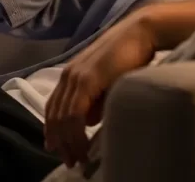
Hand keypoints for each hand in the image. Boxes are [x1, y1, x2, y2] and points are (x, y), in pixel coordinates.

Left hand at [44, 12, 157, 166]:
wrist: (140, 33)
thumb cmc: (130, 55)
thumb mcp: (108, 82)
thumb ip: (96, 100)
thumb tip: (89, 121)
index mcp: (71, 73)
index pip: (54, 106)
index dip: (53, 129)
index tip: (57, 148)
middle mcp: (68, 75)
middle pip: (54, 114)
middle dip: (59, 141)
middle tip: (68, 161)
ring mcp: (75, 77)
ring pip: (62, 118)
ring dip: (68, 142)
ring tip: (76, 159)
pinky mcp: (86, 80)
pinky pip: (74, 114)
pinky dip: (76, 134)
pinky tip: (83, 146)